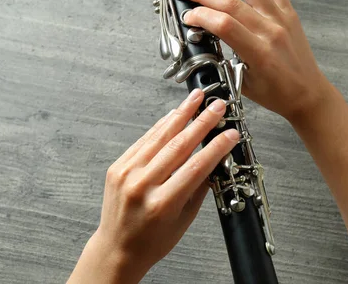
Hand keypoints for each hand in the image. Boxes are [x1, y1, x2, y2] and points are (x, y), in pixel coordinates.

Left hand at [67, 89, 238, 283]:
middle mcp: (141, 185)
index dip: (216, 147)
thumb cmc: (152, 240)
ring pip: (159, 137)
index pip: (196, 167)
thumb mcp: (185, 219)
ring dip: (181, 114)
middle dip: (202, 121)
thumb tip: (215, 158)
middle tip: (217, 106)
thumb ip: (199, 187)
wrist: (117, 248)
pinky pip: (143, 140)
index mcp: (162, 203)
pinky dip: (160, 125)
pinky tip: (173, 114)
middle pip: (178, 145)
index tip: (230, 134)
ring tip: (196, 98)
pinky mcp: (118, 166)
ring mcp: (126, 174)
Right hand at [175, 0, 328, 121]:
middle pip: (231, 4)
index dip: (201, 16)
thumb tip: (205, 37)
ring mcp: (281, 20)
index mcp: (259, 53)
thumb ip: (224, 59)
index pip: (223, 25)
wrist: (308, 95)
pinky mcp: (288, 14)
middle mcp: (271, 32)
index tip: (188, 16)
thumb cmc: (277, 94)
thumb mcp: (243, 84)